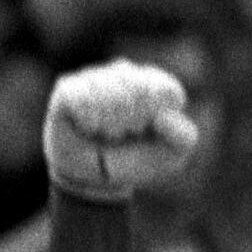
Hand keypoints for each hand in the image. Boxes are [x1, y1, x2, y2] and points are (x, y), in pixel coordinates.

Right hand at [43, 61, 200, 200]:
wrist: (94, 178)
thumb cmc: (136, 160)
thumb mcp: (170, 156)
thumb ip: (183, 137)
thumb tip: (164, 116)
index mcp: (156, 84)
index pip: (165, 89)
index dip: (156, 115)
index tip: (148, 130)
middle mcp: (126, 73)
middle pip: (137, 88)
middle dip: (133, 121)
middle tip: (125, 133)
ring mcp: (95, 77)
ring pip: (108, 91)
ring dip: (110, 123)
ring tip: (107, 132)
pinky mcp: (68, 87)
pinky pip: (80, 97)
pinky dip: (88, 120)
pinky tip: (89, 127)